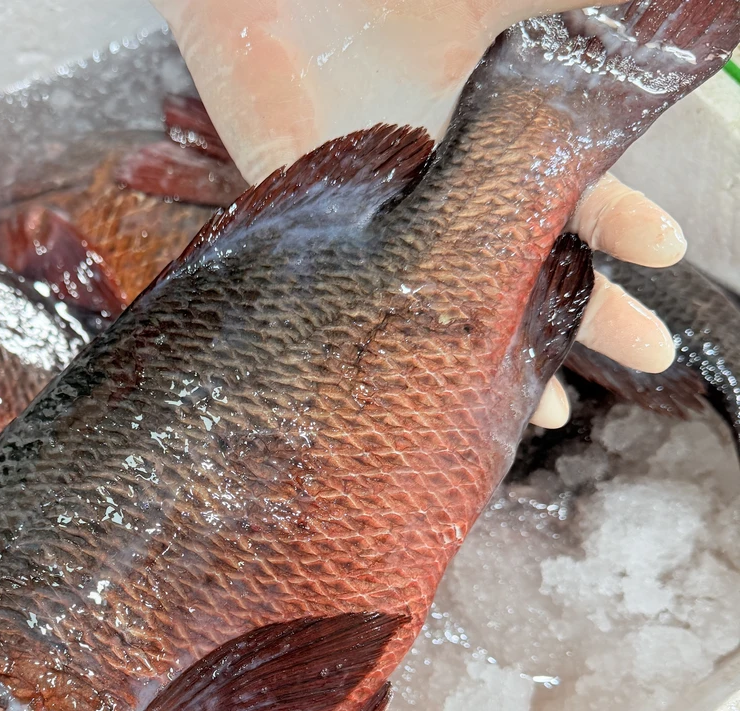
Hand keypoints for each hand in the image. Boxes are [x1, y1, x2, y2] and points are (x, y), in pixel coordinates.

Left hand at [153, 0, 684, 427]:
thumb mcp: (506, 2)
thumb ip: (575, 29)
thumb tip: (669, 35)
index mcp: (485, 121)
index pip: (566, 186)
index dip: (616, 219)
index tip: (663, 251)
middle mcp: (438, 175)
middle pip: (522, 258)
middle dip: (587, 308)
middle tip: (644, 356)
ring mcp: (375, 204)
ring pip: (446, 296)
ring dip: (500, 352)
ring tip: (548, 406)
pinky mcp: (304, 217)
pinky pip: (355, 291)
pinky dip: (396, 341)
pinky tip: (436, 385)